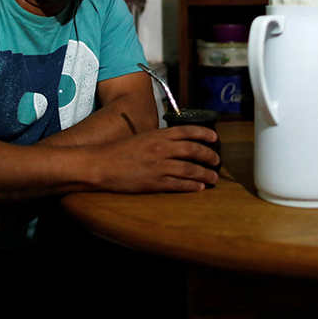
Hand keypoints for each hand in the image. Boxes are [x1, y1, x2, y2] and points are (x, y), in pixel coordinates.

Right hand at [90, 125, 219, 192]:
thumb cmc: (118, 151)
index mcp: (158, 135)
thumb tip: (175, 144)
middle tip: (217, 160)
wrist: (100, 165)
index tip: (214, 137)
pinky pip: (179, 184)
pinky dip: (192, 186)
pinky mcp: (155, 183)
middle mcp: (162, 149)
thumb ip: (159, 140)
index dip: (204, 133)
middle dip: (209, 155)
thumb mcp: (141, 138)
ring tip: (214, 177)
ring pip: (190, 169)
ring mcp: (159, 166)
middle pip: (193, 150)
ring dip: (205, 174)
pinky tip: (200, 187)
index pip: (187, 130)